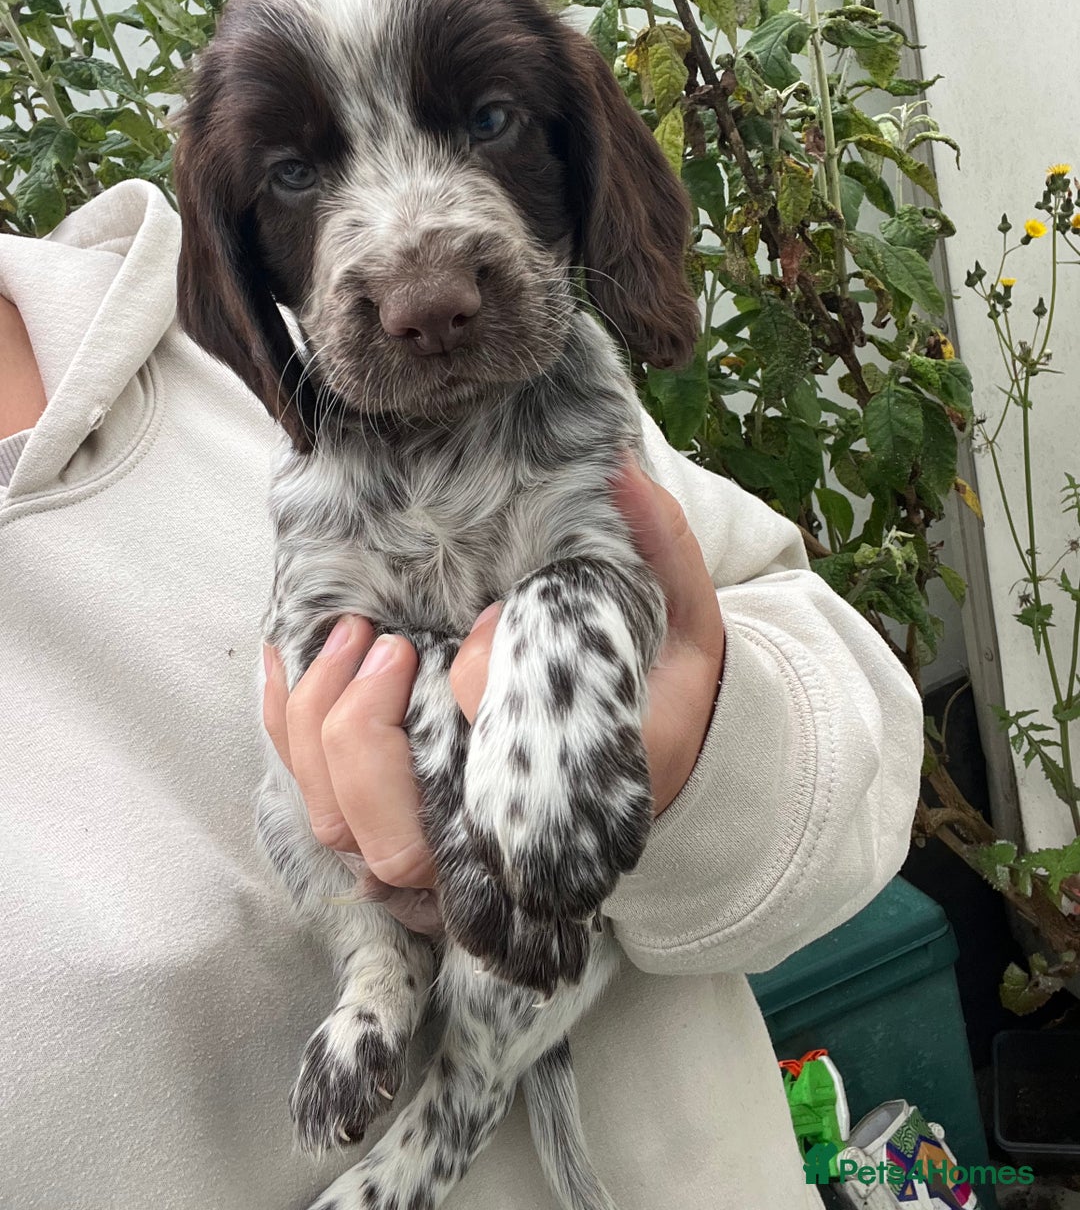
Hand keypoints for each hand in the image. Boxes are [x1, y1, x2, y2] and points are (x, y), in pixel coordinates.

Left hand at [262, 460, 726, 910]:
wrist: (658, 752)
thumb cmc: (663, 689)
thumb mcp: (684, 620)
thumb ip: (663, 550)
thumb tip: (619, 474)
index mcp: (569, 797)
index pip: (499, 780)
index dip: (481, 686)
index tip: (494, 612)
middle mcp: (494, 840)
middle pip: (395, 841)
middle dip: (365, 734)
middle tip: (390, 644)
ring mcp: (438, 838)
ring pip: (340, 827)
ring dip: (321, 728)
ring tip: (355, 639)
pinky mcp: (396, 813)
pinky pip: (315, 797)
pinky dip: (289, 726)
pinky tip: (294, 652)